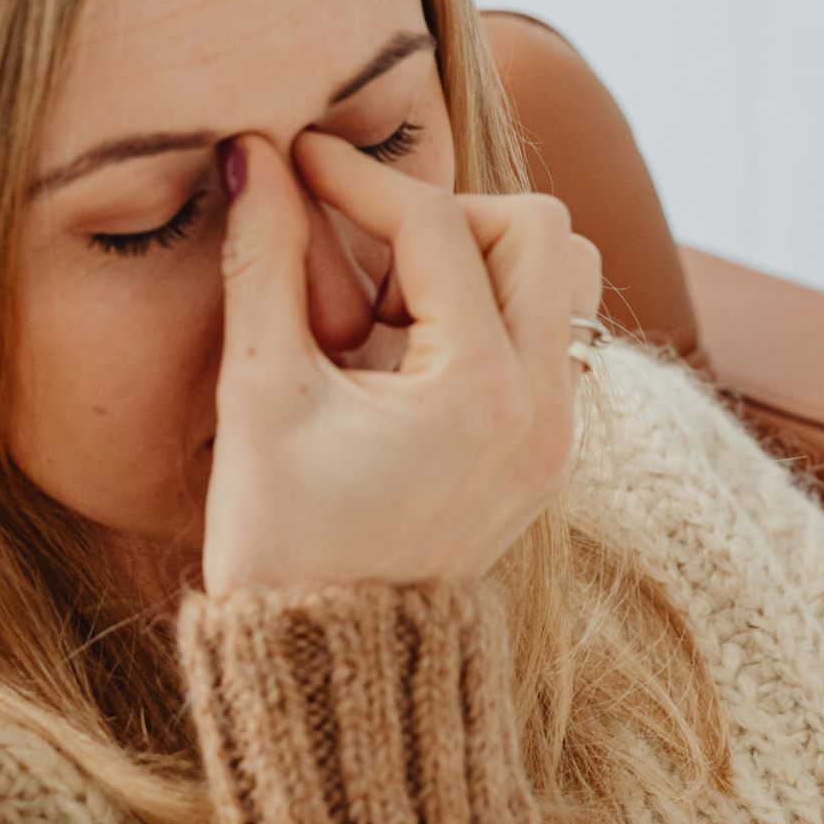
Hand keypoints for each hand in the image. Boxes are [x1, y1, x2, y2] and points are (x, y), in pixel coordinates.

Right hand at [199, 132, 602, 595]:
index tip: (297, 164)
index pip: (435, 225)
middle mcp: (544, 407)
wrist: (335, 664)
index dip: (355, 178)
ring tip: (402, 312)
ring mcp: (559, 433)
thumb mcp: (261, 396)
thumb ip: (263, 263)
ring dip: (489, 262)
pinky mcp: (552, 451)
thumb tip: (255, 160)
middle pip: (541, 228)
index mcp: (478, 390)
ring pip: (568, 279)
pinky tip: (419, 354)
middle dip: (447, 217)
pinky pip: (557, 337)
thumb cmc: (284, 541)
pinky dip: (500, 314)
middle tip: (367, 266)